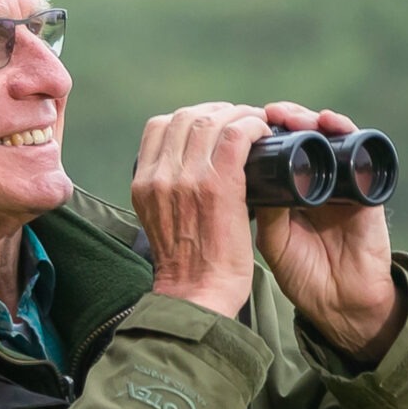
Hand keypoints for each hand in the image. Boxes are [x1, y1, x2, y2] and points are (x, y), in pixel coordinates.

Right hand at [134, 101, 268, 318]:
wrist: (196, 297)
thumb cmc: (188, 267)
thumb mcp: (160, 221)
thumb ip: (168, 192)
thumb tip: (192, 169)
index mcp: (144, 182)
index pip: (160, 126)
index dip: (191, 117)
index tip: (214, 125)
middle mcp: (160, 175)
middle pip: (186, 117)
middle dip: (218, 111)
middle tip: (241, 121)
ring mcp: (187, 178)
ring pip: (211, 120)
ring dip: (239, 115)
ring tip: (256, 124)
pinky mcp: (218, 186)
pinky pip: (235, 136)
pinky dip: (251, 127)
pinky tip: (263, 133)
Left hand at [254, 103, 404, 360]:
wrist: (340, 302)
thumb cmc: (304, 274)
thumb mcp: (273, 240)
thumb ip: (265, 209)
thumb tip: (248, 171)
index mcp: (290, 191)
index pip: (276, 150)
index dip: (262, 133)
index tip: (243, 122)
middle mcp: (315, 180)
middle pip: (300, 135)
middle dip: (284, 119)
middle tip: (266, 114)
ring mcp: (341, 181)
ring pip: (327, 135)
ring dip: (309, 119)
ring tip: (290, 117)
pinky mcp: (365, 187)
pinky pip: (359, 151)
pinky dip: (344, 131)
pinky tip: (328, 123)